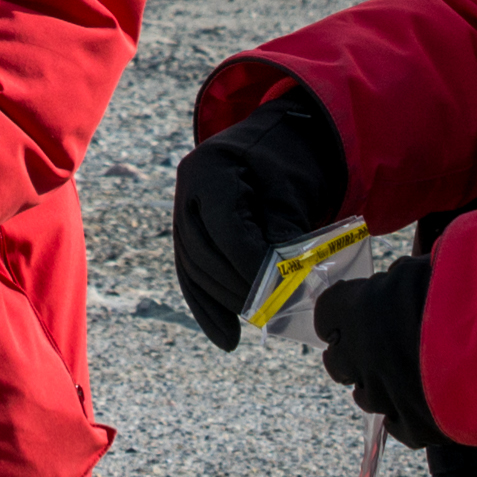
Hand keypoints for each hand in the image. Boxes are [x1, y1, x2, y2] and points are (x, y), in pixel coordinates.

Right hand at [169, 93, 348, 348]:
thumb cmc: (293, 162)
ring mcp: (183, 212)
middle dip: (240, 289)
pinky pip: (193, 275)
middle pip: (204, 254)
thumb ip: (284, 235)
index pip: (226, 230)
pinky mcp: (189, 233)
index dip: (251, 267)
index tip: (281, 293)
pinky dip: (210, 307)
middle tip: (276, 312)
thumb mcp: (293, 191)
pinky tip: (227, 337)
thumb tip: (285, 289)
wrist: (283, 138)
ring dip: (227, 302)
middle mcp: (186, 191)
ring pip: (196, 270)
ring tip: (261, 320)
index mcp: (210, 171)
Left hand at [311, 247, 440, 448]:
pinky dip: (408, 416)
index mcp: (355, 310)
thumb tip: (400, 280)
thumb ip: (401, 280)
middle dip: (352, 355)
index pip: (327, 314)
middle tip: (376, 348)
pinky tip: (428, 403)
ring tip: (409, 375)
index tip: (355, 312)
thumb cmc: (460, 292)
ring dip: (380, 386)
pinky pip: (399, 426)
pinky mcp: (413, 427)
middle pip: (337, 362)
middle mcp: (360, 357)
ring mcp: (384, 396)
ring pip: (366, 397)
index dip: (341, 314)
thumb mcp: (422, 269)